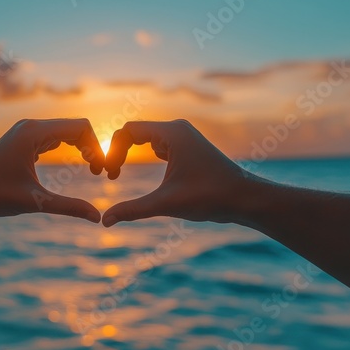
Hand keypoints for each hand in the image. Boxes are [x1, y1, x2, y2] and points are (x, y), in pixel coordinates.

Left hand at [0, 119, 104, 221]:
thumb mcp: (35, 202)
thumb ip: (68, 207)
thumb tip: (97, 217)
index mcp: (34, 132)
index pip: (80, 127)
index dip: (97, 147)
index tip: (102, 171)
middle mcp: (30, 126)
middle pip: (74, 127)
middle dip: (92, 147)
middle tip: (100, 173)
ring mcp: (25, 132)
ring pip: (64, 132)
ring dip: (80, 147)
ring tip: (92, 169)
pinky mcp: (21, 141)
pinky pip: (52, 138)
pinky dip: (67, 148)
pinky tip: (72, 165)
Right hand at [103, 120, 246, 225]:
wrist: (244, 199)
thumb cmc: (210, 197)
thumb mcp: (166, 203)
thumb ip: (133, 210)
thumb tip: (105, 220)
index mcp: (172, 133)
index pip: (129, 131)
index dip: (113, 150)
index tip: (109, 174)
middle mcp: (178, 129)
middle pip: (135, 132)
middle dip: (119, 152)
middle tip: (110, 176)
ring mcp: (184, 137)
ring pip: (147, 138)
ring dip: (131, 152)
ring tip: (118, 174)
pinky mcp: (189, 148)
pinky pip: (159, 145)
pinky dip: (145, 154)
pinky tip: (140, 168)